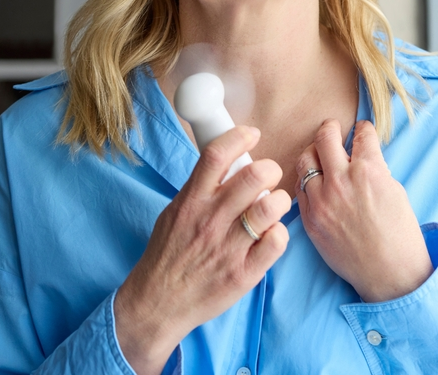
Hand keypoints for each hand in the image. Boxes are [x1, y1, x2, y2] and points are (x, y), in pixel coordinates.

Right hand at [114, 127, 290, 374]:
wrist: (157, 303)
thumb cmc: (168, 255)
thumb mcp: (174, 212)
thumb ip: (200, 189)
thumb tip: (229, 162)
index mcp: (191, 201)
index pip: (216, 155)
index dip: (239, 137)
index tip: (252, 134)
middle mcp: (210, 220)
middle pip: (253, 176)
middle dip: (270, 168)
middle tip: (270, 175)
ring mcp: (228, 247)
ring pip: (269, 207)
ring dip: (279, 200)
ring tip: (274, 205)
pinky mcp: (243, 272)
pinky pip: (276, 242)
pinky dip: (280, 233)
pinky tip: (271, 233)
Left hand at [295, 120, 432, 302]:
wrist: (389, 271)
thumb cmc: (399, 232)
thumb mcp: (394, 190)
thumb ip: (374, 169)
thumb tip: (361, 155)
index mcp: (369, 170)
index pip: (361, 134)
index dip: (363, 129)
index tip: (361, 129)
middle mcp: (342, 180)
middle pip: (325, 137)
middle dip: (330, 128)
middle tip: (333, 128)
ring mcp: (322, 200)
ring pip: (305, 159)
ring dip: (314, 152)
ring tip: (319, 153)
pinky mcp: (310, 218)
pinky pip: (300, 188)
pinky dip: (306, 179)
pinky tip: (314, 180)